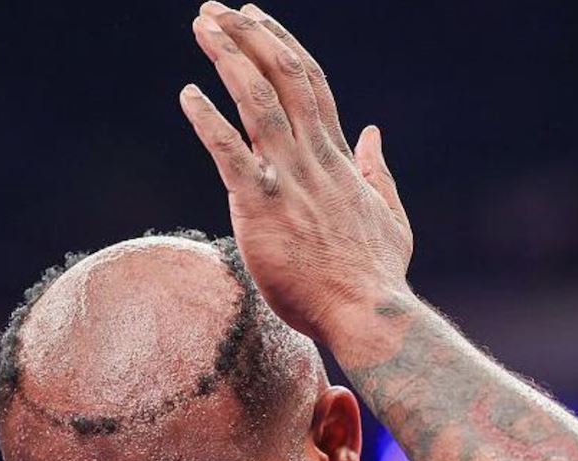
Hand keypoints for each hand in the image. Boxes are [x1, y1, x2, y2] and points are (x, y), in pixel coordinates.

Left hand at [179, 2, 412, 345]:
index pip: (311, 84)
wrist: (368, 313)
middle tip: (215, 8)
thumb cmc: (375, 275)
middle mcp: (313, 158)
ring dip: (228, 58)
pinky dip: (208, 120)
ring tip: (201, 26)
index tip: (257, 18)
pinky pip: (230, 153)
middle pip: (283, 77)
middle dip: (248, 36)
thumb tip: (371, 133)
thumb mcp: (389, 214)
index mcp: (337, 159)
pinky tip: (187, 95)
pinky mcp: (263, 207)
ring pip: (259, 101)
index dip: (282, 44)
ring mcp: (289, 179)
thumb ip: (376, 171)